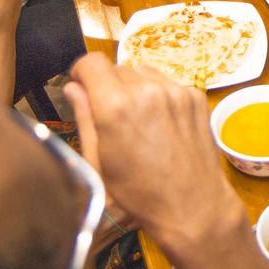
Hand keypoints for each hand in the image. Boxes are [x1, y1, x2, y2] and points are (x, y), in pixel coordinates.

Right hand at [64, 53, 241, 250]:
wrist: (192, 206)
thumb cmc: (139, 193)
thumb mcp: (100, 161)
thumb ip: (84, 117)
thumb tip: (73, 88)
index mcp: (115, 107)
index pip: (91, 63)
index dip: (82, 72)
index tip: (82, 85)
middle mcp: (146, 91)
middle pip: (117, 68)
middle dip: (108, 86)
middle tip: (112, 116)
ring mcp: (175, 92)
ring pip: (143, 73)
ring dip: (135, 88)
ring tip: (138, 121)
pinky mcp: (195, 97)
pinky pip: (168, 84)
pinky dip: (159, 96)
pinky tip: (161, 125)